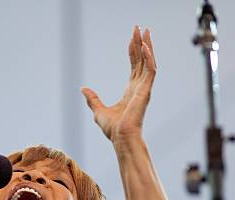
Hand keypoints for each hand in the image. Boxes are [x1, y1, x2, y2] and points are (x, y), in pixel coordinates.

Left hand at [81, 25, 156, 151]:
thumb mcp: (98, 111)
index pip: (135, 65)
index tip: (133, 37)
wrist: (121, 138)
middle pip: (142, 60)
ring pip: (149, 62)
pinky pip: (151, 70)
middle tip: (140, 27)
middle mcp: (140, 87)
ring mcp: (144, 88)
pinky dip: (149, 57)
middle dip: (142, 43)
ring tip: (145, 31)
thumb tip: (83, 89)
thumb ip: (93, 99)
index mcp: (131, 90)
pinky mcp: (146, 90)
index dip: (134, 51)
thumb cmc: (113, 129)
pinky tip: (145, 46)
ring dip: (147, 46)